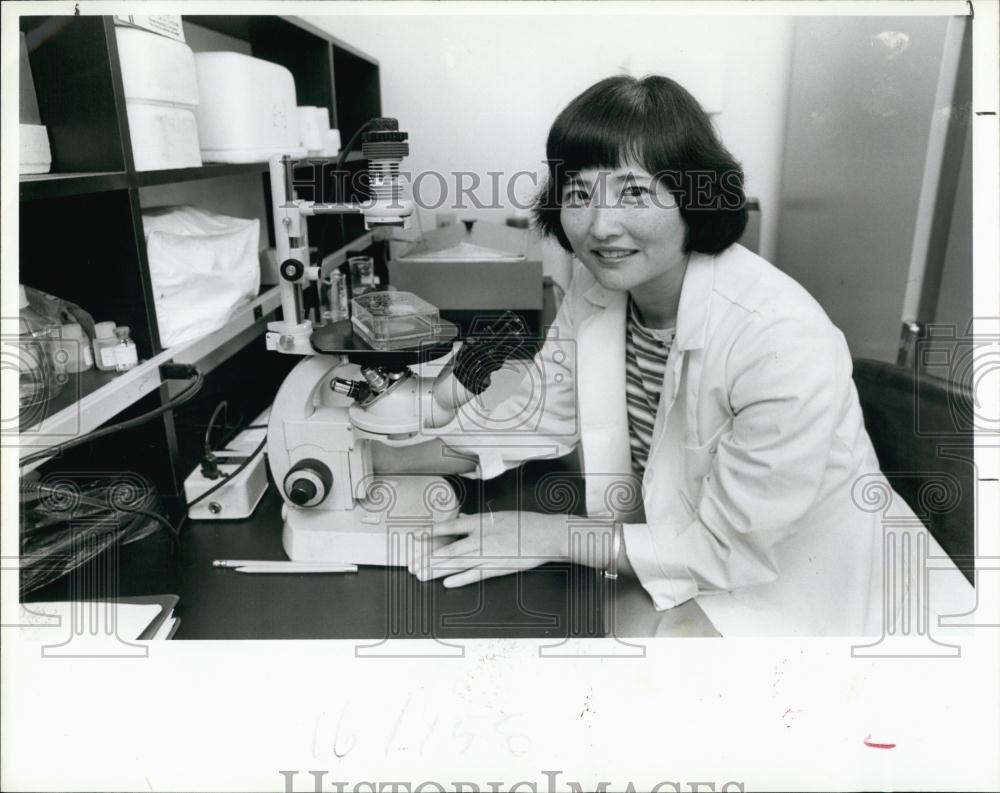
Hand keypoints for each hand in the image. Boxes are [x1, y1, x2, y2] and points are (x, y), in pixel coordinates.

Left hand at [409, 510, 570, 587]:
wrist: (546, 535)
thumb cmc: (526, 523)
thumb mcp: (499, 516)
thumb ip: (477, 520)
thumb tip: (460, 520)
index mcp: (481, 523)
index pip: (449, 527)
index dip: (431, 533)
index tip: (416, 537)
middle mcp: (481, 539)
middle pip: (448, 549)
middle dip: (428, 558)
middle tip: (412, 564)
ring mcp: (488, 554)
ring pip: (457, 564)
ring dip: (437, 570)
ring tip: (421, 575)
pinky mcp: (498, 568)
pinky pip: (475, 575)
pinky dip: (460, 579)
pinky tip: (446, 583)